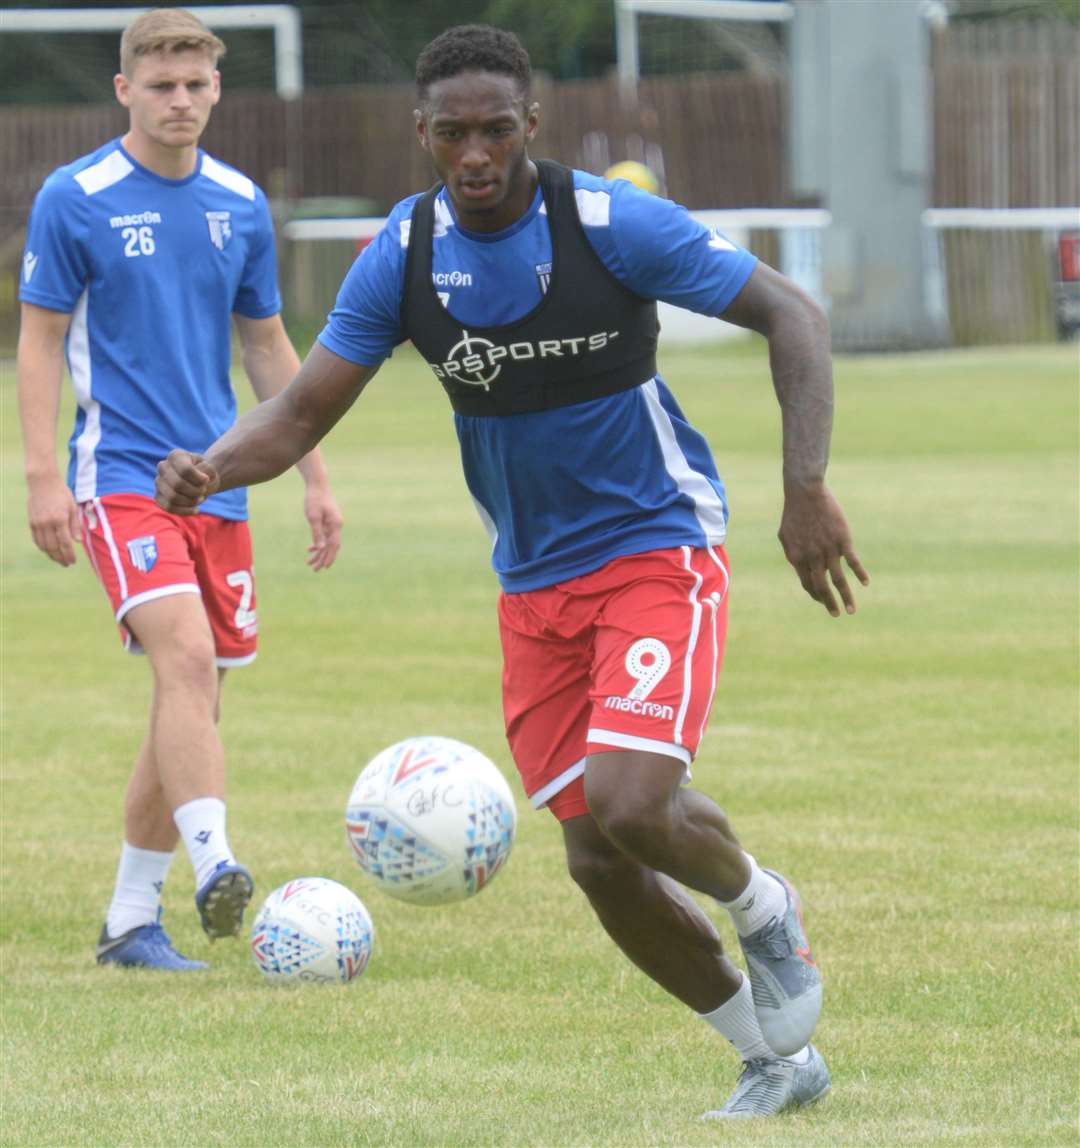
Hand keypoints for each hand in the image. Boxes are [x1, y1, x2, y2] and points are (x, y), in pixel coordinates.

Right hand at [27, 473, 80, 565]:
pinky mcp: (31, 522)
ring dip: (51, 555)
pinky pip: (36, 540)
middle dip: (60, 558)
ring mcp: (37, 523)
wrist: (42, 483)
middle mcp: (47, 523)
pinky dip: (43, 547)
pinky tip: (49, 551)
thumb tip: (78, 541)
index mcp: (60, 519)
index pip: (65, 543)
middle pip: (53, 547)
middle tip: (67, 564)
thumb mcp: (73, 507)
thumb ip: (75, 525)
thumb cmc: (62, 494)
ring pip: (43, 546)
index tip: (73, 561)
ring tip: (59, 559)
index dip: (69, 554)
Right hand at [155, 449, 218, 515]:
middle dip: (195, 491)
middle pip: (178, 484)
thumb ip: (207, 471)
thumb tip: (202, 479)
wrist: (200, 480)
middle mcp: (163, 466)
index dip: (199, 479)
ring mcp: (158, 482)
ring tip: (200, 498)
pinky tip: (195, 509)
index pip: (185, 470)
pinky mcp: (158, 496)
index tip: (206, 480)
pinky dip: (185, 511)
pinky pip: (168, 507)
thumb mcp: (210, 469)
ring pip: (172, 497)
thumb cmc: (205, 473)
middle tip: (203, 491)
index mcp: (176, 456)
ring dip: (191, 501)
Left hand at [303, 485, 342, 570]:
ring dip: (319, 553)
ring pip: (327, 543)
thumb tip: (319, 548)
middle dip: (323, 559)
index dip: (329, 557)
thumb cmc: (314, 499)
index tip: (324, 567)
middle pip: (331, 546)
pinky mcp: (327, 522)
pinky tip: (309, 549)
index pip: (333, 545)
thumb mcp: (313, 517)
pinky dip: (317, 544)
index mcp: (335, 524)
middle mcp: (336, 525)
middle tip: (314, 570)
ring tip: (309, 563)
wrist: (317, 486)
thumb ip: (317, 533)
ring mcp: (332, 524)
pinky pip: (324, 536)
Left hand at [778, 482, 868, 616]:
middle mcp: (812, 557)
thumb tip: (798, 568)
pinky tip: (865, 583)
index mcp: (797, 558)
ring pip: (838, 579)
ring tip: (851, 610)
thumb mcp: (786, 537)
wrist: (805, 493)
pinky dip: (859, 574)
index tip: (823, 602)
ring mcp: (828, 549)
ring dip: (845, 597)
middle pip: (822, 587)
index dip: (816, 595)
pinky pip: (853, 562)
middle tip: (836, 615)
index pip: (808, 584)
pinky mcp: (842, 540)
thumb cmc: (794, 514)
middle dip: (829, 603)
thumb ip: (793, 554)